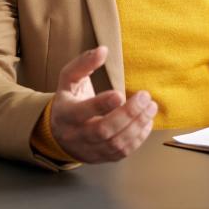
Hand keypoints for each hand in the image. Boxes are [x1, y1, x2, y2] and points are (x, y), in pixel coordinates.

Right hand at [49, 46, 157, 162]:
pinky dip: (138, 139)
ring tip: (151, 108)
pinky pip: (122, 153)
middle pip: (103, 130)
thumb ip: (84, 64)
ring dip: (137, 126)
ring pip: (116, 144)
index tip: (121, 94)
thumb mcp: (68, 79)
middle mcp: (76, 135)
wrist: (57, 133)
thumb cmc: (68, 101)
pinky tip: (146, 123)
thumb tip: (103, 50)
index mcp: (67, 114)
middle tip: (145, 98)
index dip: (102, 104)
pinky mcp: (101, 158)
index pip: (83, 112)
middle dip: (128, 114)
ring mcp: (89, 149)